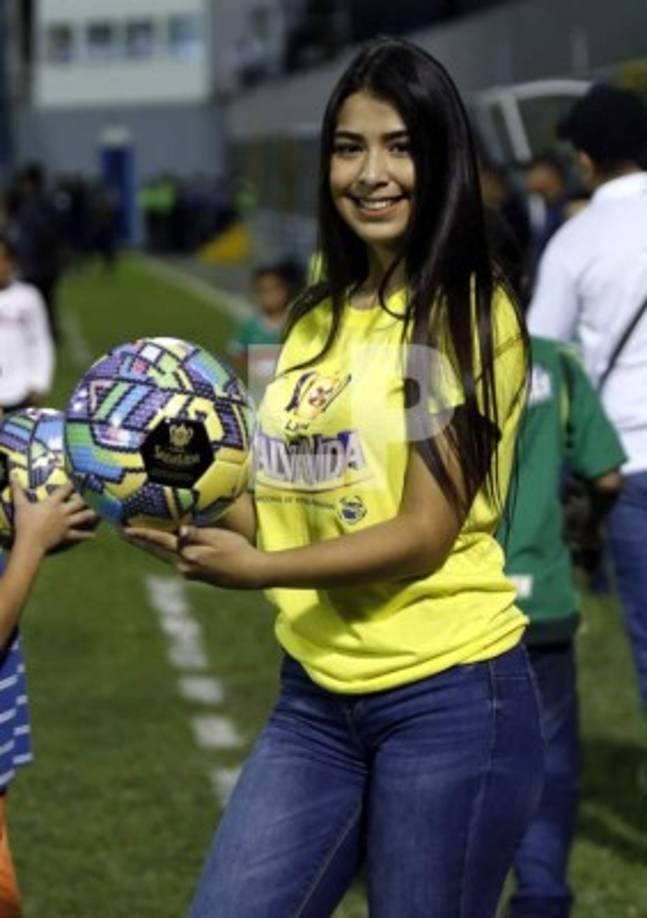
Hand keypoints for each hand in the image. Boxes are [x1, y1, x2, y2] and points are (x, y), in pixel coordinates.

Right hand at [12, 476, 96, 554]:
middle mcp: (63, 512)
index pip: (65, 490)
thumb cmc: (25, 523)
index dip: (73, 482)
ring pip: (82, 517)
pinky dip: (86, 535)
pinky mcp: (66, 535)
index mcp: (53, 503)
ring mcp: (66, 524)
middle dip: (88, 497)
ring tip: (101, 510)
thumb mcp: (20, 505)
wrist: (30, 543)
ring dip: (92, 513)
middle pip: (79, 503)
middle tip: (99, 492)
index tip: (83, 475)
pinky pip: (78, 534)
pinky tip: (94, 535)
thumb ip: (17, 489)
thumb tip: (12, 474)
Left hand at [125, 525, 268, 588]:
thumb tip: (178, 531)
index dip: (141, 534)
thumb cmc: (238, 551)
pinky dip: (164, 550)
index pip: (159, 541)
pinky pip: (174, 559)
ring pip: (164, 555)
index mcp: (188, 556)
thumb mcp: (219, 538)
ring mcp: (189, 572)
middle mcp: (183, 566)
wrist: (252, 574)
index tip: (122, 529)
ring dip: (149, 546)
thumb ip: (197, 535)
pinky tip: (162, 544)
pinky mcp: (195, 573)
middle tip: (119, 531)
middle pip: (155, 551)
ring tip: (135, 535)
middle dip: (138, 540)